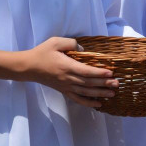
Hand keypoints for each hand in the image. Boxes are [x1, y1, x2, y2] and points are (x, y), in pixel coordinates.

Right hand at [0, 37, 118, 108]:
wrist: (28, 67)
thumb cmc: (42, 52)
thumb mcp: (55, 42)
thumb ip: (71, 43)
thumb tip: (84, 49)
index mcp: (66, 66)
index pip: (86, 71)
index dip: (99, 73)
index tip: (110, 73)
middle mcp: (68, 78)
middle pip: (88, 83)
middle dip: (104, 84)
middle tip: (117, 84)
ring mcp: (66, 86)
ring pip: (85, 92)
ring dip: (100, 93)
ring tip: (112, 93)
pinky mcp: (63, 91)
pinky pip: (77, 99)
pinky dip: (88, 102)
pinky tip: (98, 104)